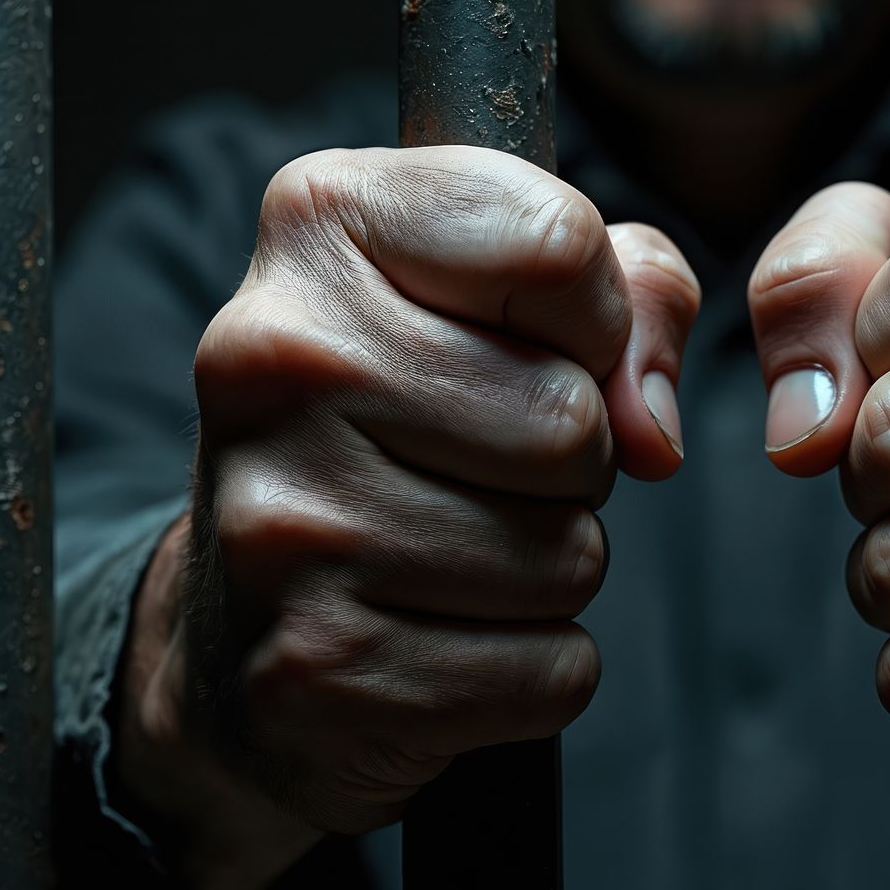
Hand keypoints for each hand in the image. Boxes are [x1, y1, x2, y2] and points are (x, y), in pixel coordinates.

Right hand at [116, 146, 698, 889]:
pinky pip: (547, 669)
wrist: (238, 625)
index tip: (544, 345)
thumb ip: (636, 295)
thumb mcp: (519, 302)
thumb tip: (650, 432)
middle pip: (570, 419)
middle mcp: (275, 356)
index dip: (596, 317)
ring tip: (461, 547)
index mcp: (320, 219)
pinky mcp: (316, 664)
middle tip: (490, 467)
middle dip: (577, 460)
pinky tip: (446, 633)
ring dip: (554, 565)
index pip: (556, 244)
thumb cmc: (412, 425)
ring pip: (569, 556)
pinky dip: (533, 666)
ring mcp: (281, 520)